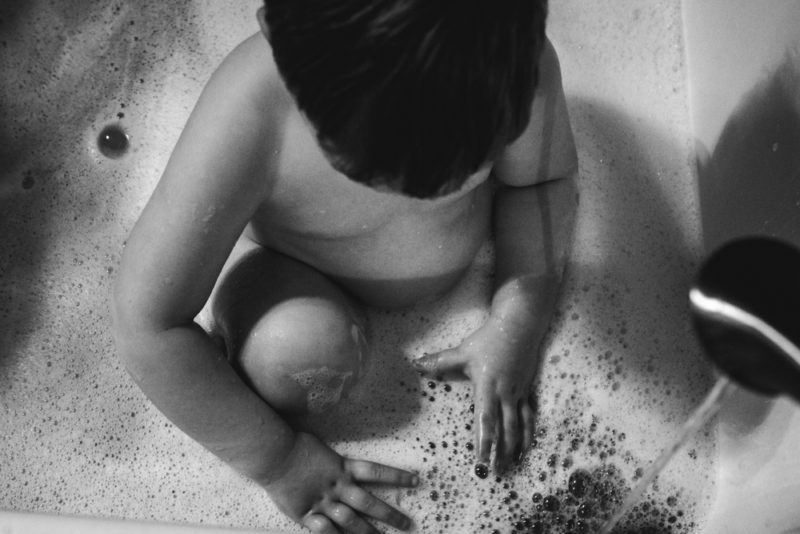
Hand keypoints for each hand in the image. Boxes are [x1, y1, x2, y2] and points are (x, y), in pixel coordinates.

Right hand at [264, 432, 417, 532]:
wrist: (274, 454)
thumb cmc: (295, 445)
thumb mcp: (321, 447)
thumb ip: (335, 460)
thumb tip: (345, 461)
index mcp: (342, 467)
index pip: (376, 471)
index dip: (397, 476)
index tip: (416, 480)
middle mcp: (337, 486)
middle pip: (369, 502)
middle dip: (390, 515)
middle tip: (407, 525)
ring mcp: (322, 502)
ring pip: (351, 521)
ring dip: (368, 533)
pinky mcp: (306, 514)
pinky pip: (324, 531)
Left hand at [413, 315, 542, 471]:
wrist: (520, 325)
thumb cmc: (489, 339)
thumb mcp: (462, 351)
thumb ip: (439, 362)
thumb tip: (415, 365)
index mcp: (487, 387)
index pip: (485, 421)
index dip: (483, 443)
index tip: (479, 462)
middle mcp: (504, 395)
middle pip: (504, 430)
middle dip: (500, 454)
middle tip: (495, 474)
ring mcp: (518, 394)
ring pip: (518, 427)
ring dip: (515, 449)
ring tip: (511, 467)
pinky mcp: (527, 391)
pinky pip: (529, 417)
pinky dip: (529, 435)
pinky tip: (527, 449)